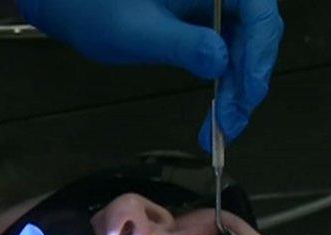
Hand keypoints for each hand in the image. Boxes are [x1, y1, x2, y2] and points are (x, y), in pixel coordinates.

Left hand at [18, 0, 282, 149]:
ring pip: (246, 45)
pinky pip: (229, 50)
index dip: (260, 51)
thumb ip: (181, 44)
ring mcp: (213, 2)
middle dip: (249, 79)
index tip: (249, 91)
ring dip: (240, 88)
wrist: (70, 4)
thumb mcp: (136, 31)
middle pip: (257, 30)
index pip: (257, 8)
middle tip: (232, 120)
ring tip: (224, 126)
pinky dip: (228, 83)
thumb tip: (221, 60)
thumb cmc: (94, 7)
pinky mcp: (206, 20)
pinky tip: (220, 111)